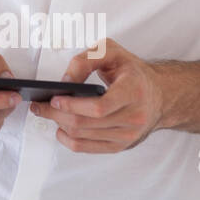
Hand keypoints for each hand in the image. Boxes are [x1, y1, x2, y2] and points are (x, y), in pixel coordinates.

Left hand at [29, 38, 164, 152]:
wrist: (160, 94)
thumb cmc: (131, 70)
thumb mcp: (111, 51)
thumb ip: (85, 60)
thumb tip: (64, 82)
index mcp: (133, 91)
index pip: (100, 107)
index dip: (73, 105)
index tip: (55, 98)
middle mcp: (134, 117)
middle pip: (85, 123)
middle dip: (56, 114)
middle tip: (39, 105)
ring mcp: (128, 135)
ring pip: (83, 137)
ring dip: (59, 125)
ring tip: (47, 112)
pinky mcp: (120, 146)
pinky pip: (87, 148)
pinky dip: (68, 139)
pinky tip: (60, 127)